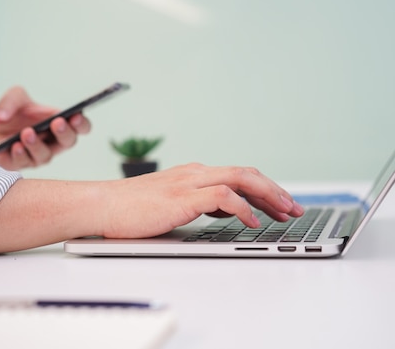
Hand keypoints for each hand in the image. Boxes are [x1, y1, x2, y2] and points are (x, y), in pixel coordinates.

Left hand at [0, 86, 90, 170]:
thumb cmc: (15, 115)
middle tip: (58, 123)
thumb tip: (1, 117)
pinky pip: (23, 162)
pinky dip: (20, 154)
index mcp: (61, 124)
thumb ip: (10, 101)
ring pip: (45, 155)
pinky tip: (15, 146)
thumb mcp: (14, 98)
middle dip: (65, 133)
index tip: (76, 115)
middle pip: (69, 142)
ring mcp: (40, 155)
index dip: (82, 123)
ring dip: (37, 145)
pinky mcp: (22, 164)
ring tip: (28, 133)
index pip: (81, 127)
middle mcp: (55, 142)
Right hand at [0, 163, 303, 254]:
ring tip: (285, 213)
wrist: (99, 205)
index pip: (239, 176)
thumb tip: (224, 212)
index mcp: (194, 174)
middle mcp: (196, 173)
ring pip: (240, 178)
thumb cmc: (130, 209)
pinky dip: (242, 208)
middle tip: (295, 207)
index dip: (265, 189)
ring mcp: (189, 182)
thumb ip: (197, 203)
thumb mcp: (171, 203)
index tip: (282, 204)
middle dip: (275, 190)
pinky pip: (221, 196)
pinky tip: (253, 222)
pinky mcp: (181, 197)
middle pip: (247, 173)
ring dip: (268, 195)